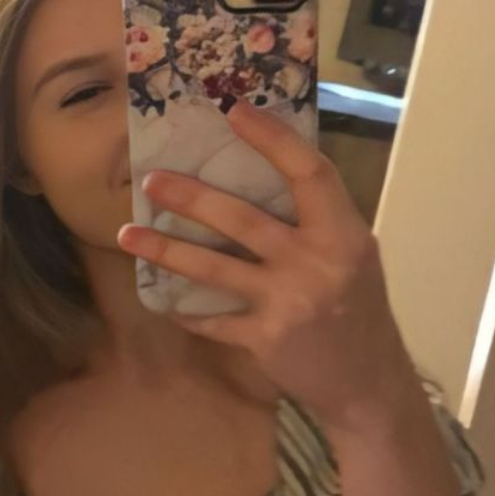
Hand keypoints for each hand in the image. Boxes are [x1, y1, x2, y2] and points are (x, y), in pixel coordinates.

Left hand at [118, 102, 415, 437]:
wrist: (368, 383)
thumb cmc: (358, 310)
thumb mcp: (354, 257)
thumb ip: (318, 221)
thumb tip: (267, 171)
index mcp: (344, 234)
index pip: (309, 173)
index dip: (273, 140)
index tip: (234, 112)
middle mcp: (316, 263)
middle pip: (243, 219)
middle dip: (191, 198)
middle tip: (150, 179)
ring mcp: (288, 303)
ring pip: (214, 268)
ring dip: (165, 250)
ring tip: (126, 233)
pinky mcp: (266, 340)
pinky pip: (214, 319)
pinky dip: (187, 310)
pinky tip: (162, 299)